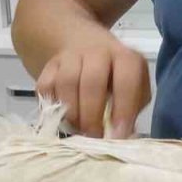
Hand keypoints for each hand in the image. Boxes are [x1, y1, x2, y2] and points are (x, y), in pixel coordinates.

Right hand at [34, 32, 149, 137]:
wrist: (87, 45)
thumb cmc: (118, 77)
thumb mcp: (135, 87)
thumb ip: (132, 109)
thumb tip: (123, 136)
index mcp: (125, 58)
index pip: (127, 81)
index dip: (123, 110)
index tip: (117, 135)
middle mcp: (98, 51)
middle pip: (92, 82)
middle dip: (92, 115)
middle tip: (93, 136)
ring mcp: (72, 55)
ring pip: (66, 83)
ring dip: (72, 112)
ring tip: (78, 127)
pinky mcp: (51, 64)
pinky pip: (46, 86)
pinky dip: (52, 105)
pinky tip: (62, 114)